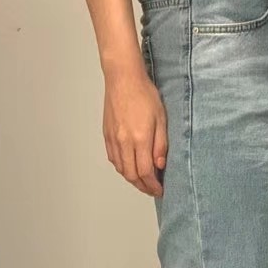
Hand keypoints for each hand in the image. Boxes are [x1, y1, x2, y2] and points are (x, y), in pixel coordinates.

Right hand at [103, 62, 167, 196]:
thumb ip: (161, 145)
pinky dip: (122, 167)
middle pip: (131, 175)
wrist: (123, 78)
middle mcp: (124, 142)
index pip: (145, 172)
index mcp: (139, 139)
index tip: (160, 190)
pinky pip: (113, 158)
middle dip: (143, 186)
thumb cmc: (144, 94)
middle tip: (153, 189)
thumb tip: (159, 165)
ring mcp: (113, 139)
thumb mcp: (161, 119)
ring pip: (121, 169)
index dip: (153, 185)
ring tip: (143, 181)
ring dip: (132, 179)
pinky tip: (130, 167)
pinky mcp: (107, 135)